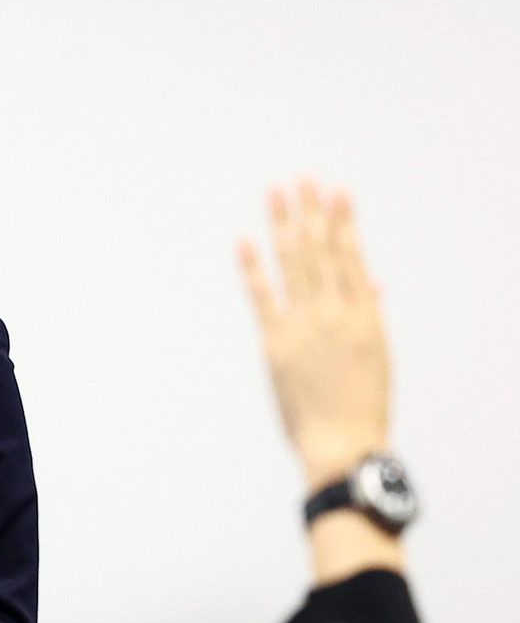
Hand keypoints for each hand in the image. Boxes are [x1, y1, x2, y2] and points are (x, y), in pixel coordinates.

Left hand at [238, 179, 388, 489]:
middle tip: (302, 177)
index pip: (351, 255)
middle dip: (311, 211)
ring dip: (284, 225)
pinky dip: (252, 266)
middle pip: (321, 250)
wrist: (343, 444)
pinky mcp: (276, 344)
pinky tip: (244, 238)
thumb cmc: (363, 405)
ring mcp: (305, 326)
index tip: (337, 191)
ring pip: (294, 263)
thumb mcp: (377, 355)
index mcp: (365, 314)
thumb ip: (368, 314)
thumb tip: (369, 282)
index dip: (343, 221)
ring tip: (278, 192)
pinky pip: (262, 296)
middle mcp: (336, 313)